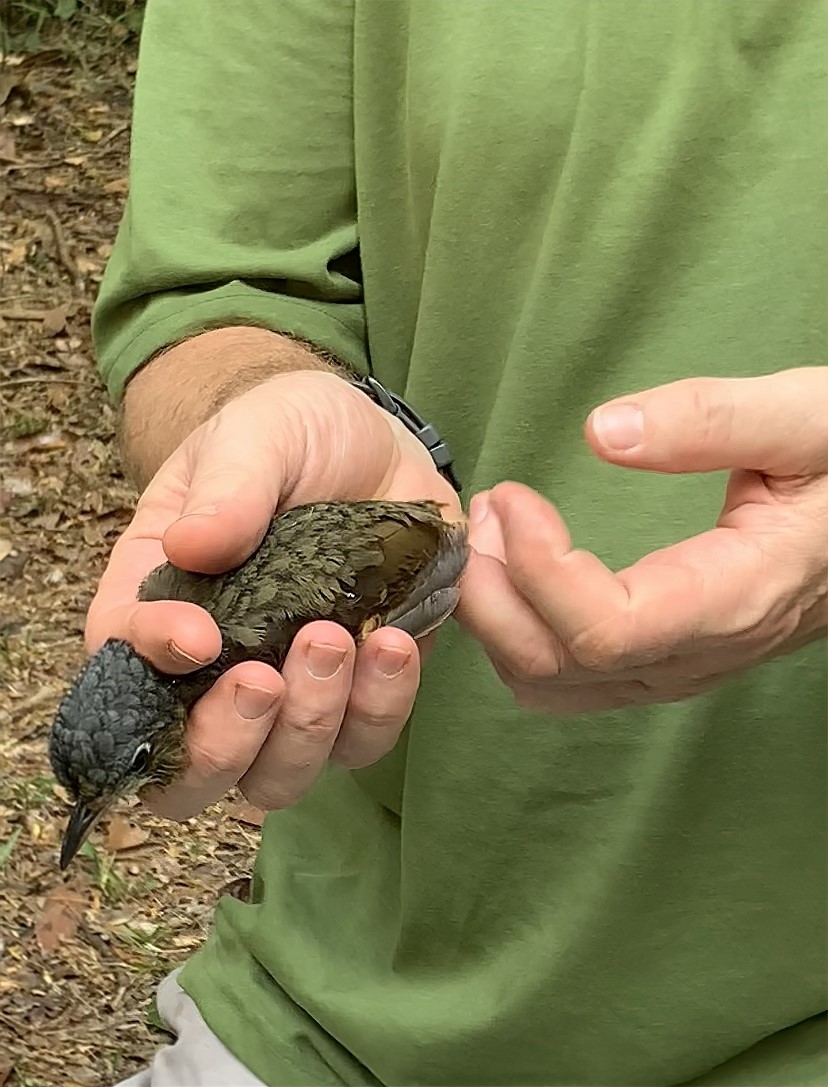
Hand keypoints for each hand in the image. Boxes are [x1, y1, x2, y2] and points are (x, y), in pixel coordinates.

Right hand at [86, 368, 459, 817]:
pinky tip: (395, 643)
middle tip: (263, 677)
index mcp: (163, 603)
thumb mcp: (255, 437)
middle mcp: (218, 667)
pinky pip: (366, 737)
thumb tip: (191, 546)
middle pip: (195, 767)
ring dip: (308, 726)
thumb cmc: (289, 435)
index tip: (195, 637)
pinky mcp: (362, 689)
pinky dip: (381, 706)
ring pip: (281, 773)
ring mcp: (292, 690)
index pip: (124, 661)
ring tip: (337, 640)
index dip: (148, 665)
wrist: (373, 442)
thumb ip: (227, 488)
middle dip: (225, 743)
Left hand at [458, 367, 827, 712]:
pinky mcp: (661, 659)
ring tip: (490, 533)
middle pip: (556, 666)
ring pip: (550, 683)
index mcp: (735, 598)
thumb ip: (712, 420)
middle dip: (493, 594)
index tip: (512, 497)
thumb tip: (602, 432)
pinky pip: (567, 676)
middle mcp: (697, 653)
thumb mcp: (807, 421)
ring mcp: (676, 666)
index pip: (606, 629)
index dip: (540, 570)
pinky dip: (520, 631)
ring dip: (498, 616)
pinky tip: (516, 569)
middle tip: (482, 512)